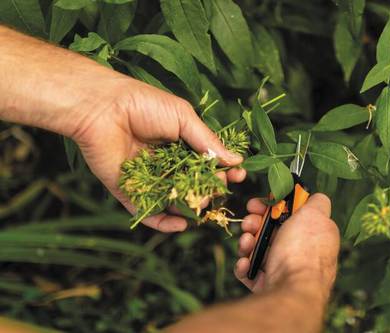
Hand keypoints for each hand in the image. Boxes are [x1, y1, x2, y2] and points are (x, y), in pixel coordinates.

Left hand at [70, 78, 245, 231]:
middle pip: (194, 186)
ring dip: (190, 208)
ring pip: (175, 202)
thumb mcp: (183, 118)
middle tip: (215, 188)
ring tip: (199, 205)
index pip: (207, 165)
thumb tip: (236, 161)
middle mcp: (167, 164)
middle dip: (208, 191)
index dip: (223, 172)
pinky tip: (180, 224)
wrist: (102, 108)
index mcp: (180, 145)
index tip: (237, 176)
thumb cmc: (144, 105)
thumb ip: (208, 142)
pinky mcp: (129, 192)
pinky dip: (164, 223)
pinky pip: (149, 213)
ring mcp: (149, 180)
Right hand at [234, 193, 339, 294]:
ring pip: (258, 250)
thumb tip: (316, 196)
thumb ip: (317, 201)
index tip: (258, 203)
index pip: (290, 215)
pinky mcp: (269, 286)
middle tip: (248, 223)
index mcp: (312, 236)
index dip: (272, 206)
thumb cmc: (303, 250)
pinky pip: (251, 271)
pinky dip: (245, 265)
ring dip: (247, 242)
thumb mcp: (315, 215)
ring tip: (246, 244)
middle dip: (255, 223)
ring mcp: (284, 271)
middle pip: (271, 231)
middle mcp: (300, 253)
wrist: (290, 289)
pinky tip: (246, 263)